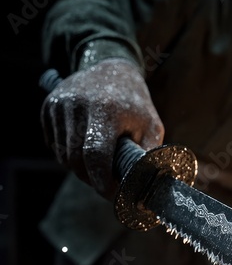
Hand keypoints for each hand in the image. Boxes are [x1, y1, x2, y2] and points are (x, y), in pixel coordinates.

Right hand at [40, 58, 163, 199]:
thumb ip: (147, 156)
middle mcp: (77, 105)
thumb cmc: (135, 103)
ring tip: (100, 164)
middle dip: (91, 179)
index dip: (101, 181)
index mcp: (106, 110)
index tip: (111, 195)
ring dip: (80, 168)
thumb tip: (145, 188)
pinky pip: (55, 145)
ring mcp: (59, 104)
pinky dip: (69, 155)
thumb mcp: (151, 126)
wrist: (111, 68)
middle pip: (75, 159)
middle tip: (107, 184)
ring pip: (63, 155)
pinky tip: (86, 148)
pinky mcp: (48, 107)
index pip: (95, 154)